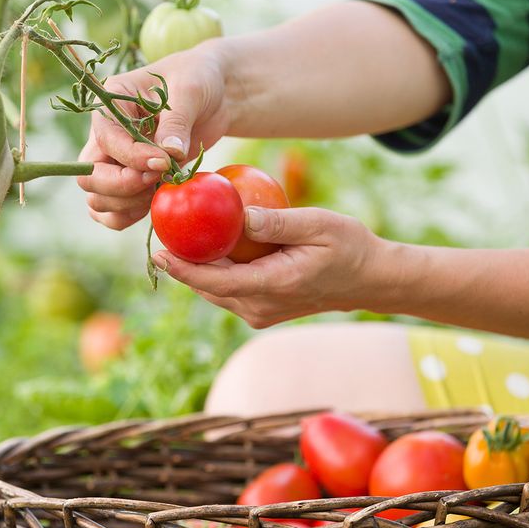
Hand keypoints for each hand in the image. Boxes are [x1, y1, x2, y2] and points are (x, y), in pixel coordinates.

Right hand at [77, 39, 236, 229]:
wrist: (214, 94)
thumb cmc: (198, 79)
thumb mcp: (190, 90)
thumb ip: (177, 121)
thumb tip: (169, 153)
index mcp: (111, 103)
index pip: (106, 140)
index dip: (132, 158)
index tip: (164, 163)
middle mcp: (105, 134)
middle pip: (90, 175)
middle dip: (122, 187)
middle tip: (157, 180)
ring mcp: (114, 160)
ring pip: (96, 198)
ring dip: (126, 204)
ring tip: (160, 189)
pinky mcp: (129, 181)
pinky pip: (110, 212)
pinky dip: (127, 216)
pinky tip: (155, 204)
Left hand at [151, 206, 385, 327]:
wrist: (370, 280)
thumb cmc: (349, 246)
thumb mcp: (318, 225)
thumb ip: (278, 222)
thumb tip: (240, 215)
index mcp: (273, 285)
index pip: (216, 281)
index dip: (183, 269)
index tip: (158, 253)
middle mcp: (261, 306)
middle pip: (208, 287)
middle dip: (181, 265)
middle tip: (159, 235)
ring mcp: (261, 312)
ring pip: (215, 291)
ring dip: (195, 268)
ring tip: (174, 239)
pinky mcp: (262, 310)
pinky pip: (228, 290)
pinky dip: (214, 271)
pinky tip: (204, 246)